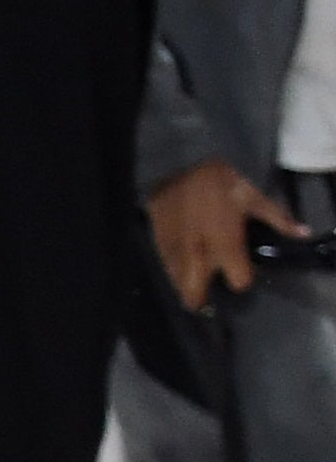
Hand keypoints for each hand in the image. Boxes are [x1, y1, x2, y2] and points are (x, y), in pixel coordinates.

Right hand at [151, 159, 308, 308]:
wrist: (178, 163)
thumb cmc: (220, 180)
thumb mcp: (254, 196)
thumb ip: (277, 219)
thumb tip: (304, 233)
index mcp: (227, 245)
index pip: (239, 281)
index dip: (243, 278)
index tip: (243, 269)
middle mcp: (199, 255)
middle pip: (195, 295)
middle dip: (201, 298)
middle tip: (206, 292)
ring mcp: (175, 251)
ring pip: (178, 284)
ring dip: (186, 284)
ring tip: (193, 276)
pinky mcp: (157, 243)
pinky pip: (165, 267)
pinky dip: (174, 269)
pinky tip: (181, 260)